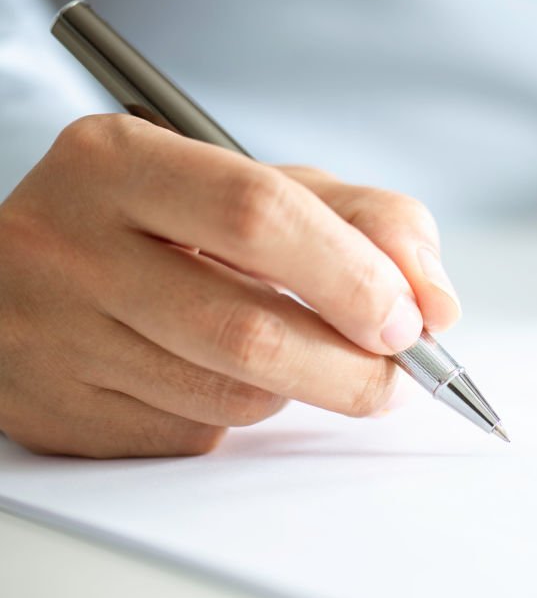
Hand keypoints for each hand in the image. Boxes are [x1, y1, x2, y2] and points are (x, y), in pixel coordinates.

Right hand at [0, 115, 460, 456]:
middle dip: (351, 368)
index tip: (410, 322)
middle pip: (249, 331)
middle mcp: (72, 247)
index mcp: (122, 162)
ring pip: (231, 397)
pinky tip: (219, 376)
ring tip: (301, 359)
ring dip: (300, 390)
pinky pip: (193, 436)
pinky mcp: (57, 413)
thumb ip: (365, 224)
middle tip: (396, 375)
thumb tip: (435, 307)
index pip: (261, 218)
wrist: (25, 273)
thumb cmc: (162, 223)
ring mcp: (57, 338)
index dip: (355, 278)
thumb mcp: (261, 187)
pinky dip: (239, 416)